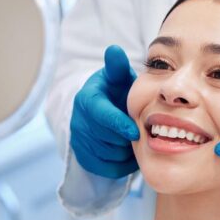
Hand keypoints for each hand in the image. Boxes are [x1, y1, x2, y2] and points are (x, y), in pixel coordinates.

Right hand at [71, 45, 139, 177]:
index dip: (118, 125)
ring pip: (109, 155)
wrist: (103, 111)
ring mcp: (79, 141)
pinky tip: (128, 152)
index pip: (101, 116)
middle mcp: (79, 121)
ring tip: (134, 140)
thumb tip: (114, 50)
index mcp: (87, 100)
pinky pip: (107, 169)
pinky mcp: (83, 158)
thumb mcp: (117, 78)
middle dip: (126, 138)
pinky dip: (122, 164)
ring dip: (126, 151)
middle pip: (107, 139)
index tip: (135, 132)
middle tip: (140, 132)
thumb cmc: (116, 92)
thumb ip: (118, 67)